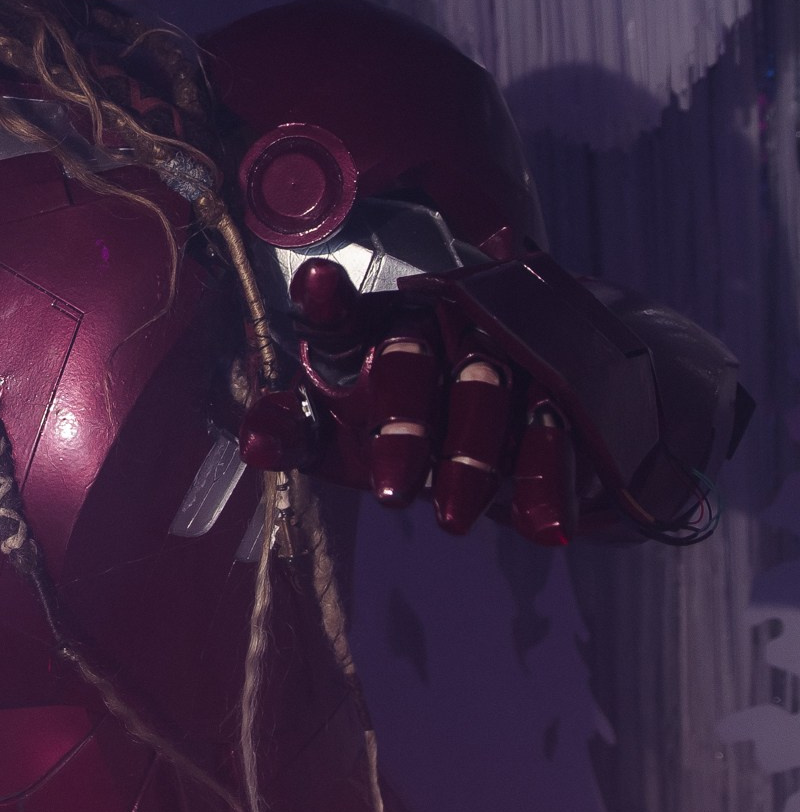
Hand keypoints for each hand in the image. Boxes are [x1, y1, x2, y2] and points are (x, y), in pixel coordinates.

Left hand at [238, 258, 579, 542]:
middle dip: (404, 427)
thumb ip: (295, 432)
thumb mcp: (338, 431)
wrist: (507, 422)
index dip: (329, 303)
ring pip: (486, 393)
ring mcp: (501, 351)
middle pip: (416, 365)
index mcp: (374, 328)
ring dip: (471, 459)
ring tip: (452, 519)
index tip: (316, 284)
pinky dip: (548, 479)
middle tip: (391, 492)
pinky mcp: (556, 387)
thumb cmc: (396, 423)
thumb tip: (255, 443)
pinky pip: (553, 430)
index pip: (343, 318)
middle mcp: (435, 326)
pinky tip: (543, 527)